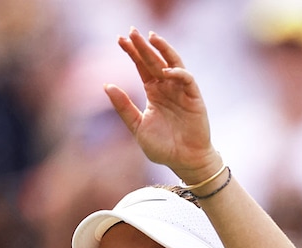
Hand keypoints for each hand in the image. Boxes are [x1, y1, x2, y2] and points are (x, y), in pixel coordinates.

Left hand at [104, 28, 220, 182]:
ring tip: (151, 37)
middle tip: (131, 32)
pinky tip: (165, 70)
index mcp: (153, 93)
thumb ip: (123, 106)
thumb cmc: (162, 146)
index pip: (141, 67)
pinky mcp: (194, 98)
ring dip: (162, 49)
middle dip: (143, 46)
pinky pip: (187, 79)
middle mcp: (167, 88)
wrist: (183, 161)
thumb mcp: (136, 126)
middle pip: (154, 61)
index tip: (120, 40)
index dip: (132, 53)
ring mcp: (181, 91)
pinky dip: (177, 73)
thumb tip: (106, 85)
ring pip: (172, 63)